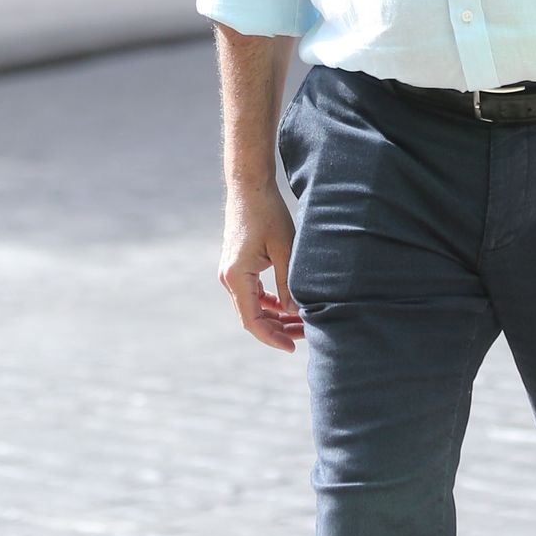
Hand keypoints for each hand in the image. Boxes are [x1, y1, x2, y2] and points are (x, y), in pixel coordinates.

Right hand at [219, 184, 302, 350]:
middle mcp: (228, 278)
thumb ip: (289, 283)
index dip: (272, 337)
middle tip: (306, 336)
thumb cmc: (269, 214)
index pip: (252, 320)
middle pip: (252, 317)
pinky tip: (291, 307)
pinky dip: (270, 303)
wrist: (249, 188)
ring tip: (302, 324)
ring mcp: (231, 273)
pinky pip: (253, 294)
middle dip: (278, 330)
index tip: (292, 347)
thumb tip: (296, 313)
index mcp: (236, 277)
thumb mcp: (285, 249)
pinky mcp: (237, 267)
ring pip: (253, 307)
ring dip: (275, 317)